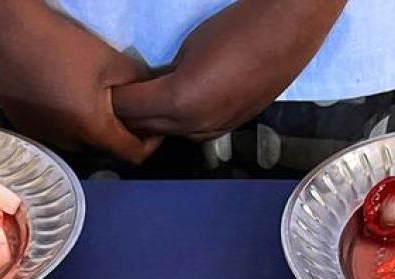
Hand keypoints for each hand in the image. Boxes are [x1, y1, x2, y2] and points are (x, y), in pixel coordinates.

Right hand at [0, 0, 159, 162]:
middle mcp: (66, 140)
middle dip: (117, 131)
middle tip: (124, 107)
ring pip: (76, 138)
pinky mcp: (21, 123)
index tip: (154, 128)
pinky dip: (63, 119)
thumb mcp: (111, 61)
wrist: (7, 31)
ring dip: (88, 126)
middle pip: (102, 147)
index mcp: (92, 129)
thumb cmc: (62, 45)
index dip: (150, 144)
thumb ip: (139, 83)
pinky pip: (52, 129)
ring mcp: (40, 134)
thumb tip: (154, 95)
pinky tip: (62, 93)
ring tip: (92, 99)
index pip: (132, 154)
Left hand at [112, 0, 345, 140]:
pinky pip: (195, 132)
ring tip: (147, 99)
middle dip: (128, 114)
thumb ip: (164, 75)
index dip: (113, 98)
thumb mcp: (188, 48)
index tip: (106, 86)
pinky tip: (179, 104)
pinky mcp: (232, 126)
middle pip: (144, 128)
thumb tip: (149, 88)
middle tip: (120, 95)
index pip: (127, 109)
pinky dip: (179, 122)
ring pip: (170, 134)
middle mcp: (194, 125)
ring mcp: (215, 129)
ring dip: (154, 121)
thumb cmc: (236, 29)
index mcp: (178, 101)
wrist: (287, 30)